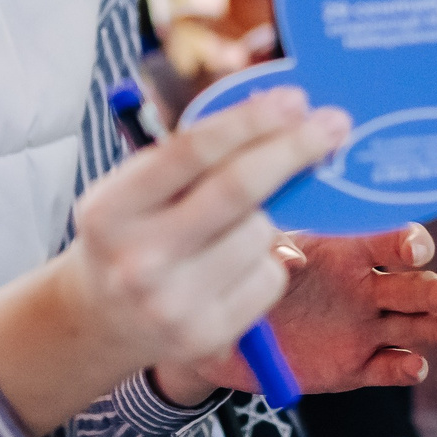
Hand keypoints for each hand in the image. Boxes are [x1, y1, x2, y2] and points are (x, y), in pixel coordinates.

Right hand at [0, 88, 350, 433]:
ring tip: (237, 224)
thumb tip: (281, 118)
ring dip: (269, 216)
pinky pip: (271, 277)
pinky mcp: (208, 336)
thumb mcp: (134, 190)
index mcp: (110, 210)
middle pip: (236, 190)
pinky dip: (268, 260)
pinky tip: (234, 267)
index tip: (295, 100)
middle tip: (333, 124)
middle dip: (293, 150)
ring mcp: (173, 303)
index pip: (190, 152)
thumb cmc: (132, 235)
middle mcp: (138, 259)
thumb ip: (192, 157)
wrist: (102, 321)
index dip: (249, 121)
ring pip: (261, 234)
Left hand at [181, 223, 436, 398]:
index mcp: (345, 251)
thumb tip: (289, 258)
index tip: (415, 249)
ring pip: (415, 326)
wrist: (220, 336)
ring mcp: (364, 329)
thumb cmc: (240, 279)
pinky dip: (405, 367)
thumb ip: (269, 251)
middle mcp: (364, 288)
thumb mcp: (249, 257)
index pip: (386, 241)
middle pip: (414, 286)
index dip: (405, 241)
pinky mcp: (354, 367)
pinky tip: (412, 365)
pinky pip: (388, 368)